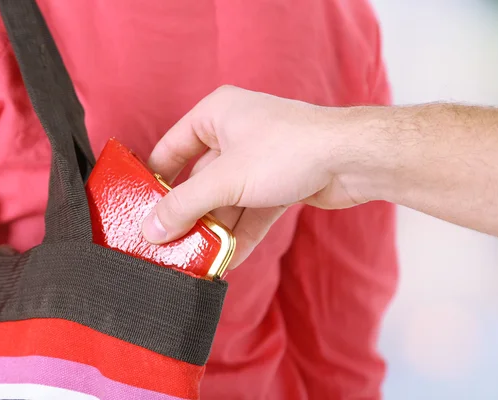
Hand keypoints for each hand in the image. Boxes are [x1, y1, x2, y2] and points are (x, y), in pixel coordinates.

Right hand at [142, 85, 371, 267]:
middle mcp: (236, 132)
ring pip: (228, 198)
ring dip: (216, 229)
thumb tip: (151, 230)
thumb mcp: (225, 180)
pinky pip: (252, 209)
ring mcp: (259, 158)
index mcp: (216, 115)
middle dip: (190, 215)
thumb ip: (185, 206)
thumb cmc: (290, 149)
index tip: (143, 211)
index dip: (157, 180)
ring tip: (198, 260)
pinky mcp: (280, 181)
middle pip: (200, 180)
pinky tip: (229, 259)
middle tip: (171, 245)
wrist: (354, 158)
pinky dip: (241, 232)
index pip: (172, 148)